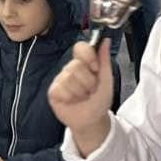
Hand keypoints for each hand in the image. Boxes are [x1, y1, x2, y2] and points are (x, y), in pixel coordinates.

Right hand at [49, 38, 114, 152]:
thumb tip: (105, 40)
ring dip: (80, 91)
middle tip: (90, 90)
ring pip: (69, 78)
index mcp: (84, 63)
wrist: (92, 120)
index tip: (95, 68)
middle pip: (75, 65)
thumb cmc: (99, 101)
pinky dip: (70, 97)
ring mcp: (60, 79)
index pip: (80, 47)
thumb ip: (105, 60)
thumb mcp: (106, 80)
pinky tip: (72, 101)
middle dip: (87, 81)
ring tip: (82, 97)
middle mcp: (70, 69)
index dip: (88, 56)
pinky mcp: (53, 91)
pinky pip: (60, 88)